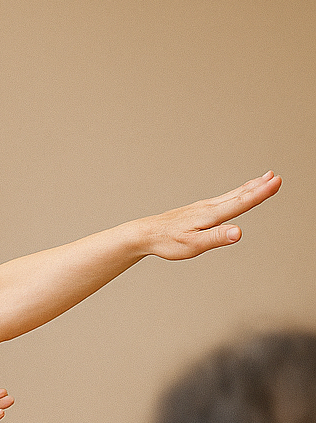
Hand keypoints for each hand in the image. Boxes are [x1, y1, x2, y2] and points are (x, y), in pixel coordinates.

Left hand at [142, 171, 280, 260]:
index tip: (276, 182)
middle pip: (239, 195)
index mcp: (211, 215)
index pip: (241, 202)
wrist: (145, 233)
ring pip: (231, 195)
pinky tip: (236, 195)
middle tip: (277, 177)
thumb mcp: (194, 245)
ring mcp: (203, 207)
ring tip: (264, 179)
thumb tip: (238, 232)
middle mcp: (209, 207)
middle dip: (259, 187)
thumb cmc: (168, 242)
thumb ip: (217, 238)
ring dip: (250, 187)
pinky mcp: (198, 210)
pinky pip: (223, 198)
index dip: (260, 193)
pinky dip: (236, 193)